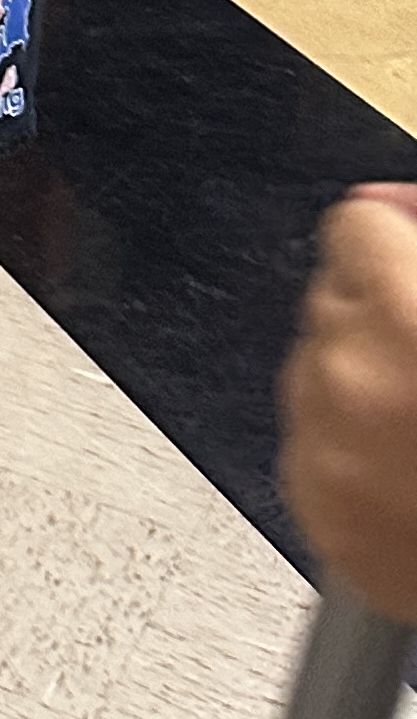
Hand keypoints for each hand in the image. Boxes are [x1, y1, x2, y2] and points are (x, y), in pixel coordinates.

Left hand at [280, 186, 416, 621]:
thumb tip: (398, 211)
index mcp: (406, 317)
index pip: (354, 226)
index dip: (396, 242)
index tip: (411, 257)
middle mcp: (352, 376)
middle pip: (335, 296)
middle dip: (383, 313)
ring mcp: (327, 447)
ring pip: (318, 368)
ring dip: (366, 379)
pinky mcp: (318, 507)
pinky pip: (313, 443)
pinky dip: (353, 447)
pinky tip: (415, 469)